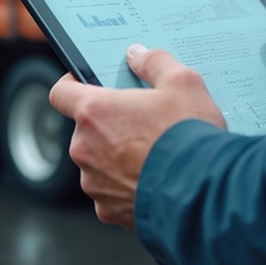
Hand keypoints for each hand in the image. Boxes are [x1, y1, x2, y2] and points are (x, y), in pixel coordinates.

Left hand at [49, 44, 224, 228]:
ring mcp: (93, 182)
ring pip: (98, 163)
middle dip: (109, 126)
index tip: (86, 85)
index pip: (61, 93)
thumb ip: (154, 62)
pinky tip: (154, 180)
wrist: (204, 194)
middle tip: (141, 124)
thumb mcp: (182, 83)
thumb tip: (137, 54)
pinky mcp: (107, 210)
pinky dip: (127, 187)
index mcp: (94, 112)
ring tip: (153, 156)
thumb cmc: (190, 136)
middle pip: (86, 130)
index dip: (72, 86)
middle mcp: (84, 148)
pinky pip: (111, 192)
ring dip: (117, 158)